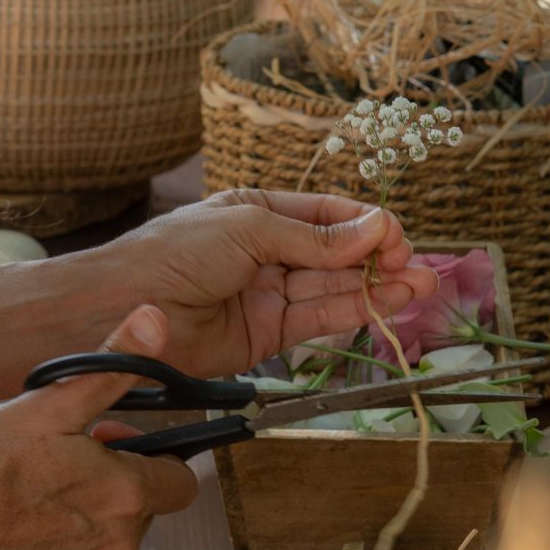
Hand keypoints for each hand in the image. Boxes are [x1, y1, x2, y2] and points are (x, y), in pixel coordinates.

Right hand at [0, 307, 196, 549]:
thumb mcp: (49, 404)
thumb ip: (113, 368)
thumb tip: (155, 322)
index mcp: (127, 496)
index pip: (182, 481)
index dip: (152, 457)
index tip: (115, 443)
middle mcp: (117, 546)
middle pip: (141, 509)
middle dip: (113, 482)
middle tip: (64, 457)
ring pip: (106, 539)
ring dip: (86, 516)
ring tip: (35, 491)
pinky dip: (56, 549)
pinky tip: (19, 526)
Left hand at [99, 189, 437, 374]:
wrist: (127, 308)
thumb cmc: (176, 252)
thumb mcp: (251, 229)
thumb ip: (315, 239)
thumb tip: (375, 229)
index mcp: (259, 213)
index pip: (326, 216)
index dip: (365, 226)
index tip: (398, 236)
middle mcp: (268, 253)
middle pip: (336, 255)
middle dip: (380, 259)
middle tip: (421, 267)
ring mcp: (268, 295)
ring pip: (334, 290)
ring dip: (378, 288)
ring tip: (421, 286)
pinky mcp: (266, 335)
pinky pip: (317, 320)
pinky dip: (354, 312)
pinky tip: (388, 303)